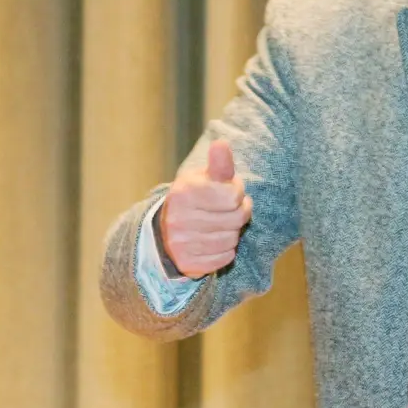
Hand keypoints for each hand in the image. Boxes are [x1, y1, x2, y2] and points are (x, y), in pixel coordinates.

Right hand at [160, 139, 253, 278]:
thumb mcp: (203, 177)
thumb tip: (222, 143)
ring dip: (233, 231)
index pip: (232, 195)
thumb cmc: (194, 199)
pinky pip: (225, 258)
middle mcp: (179, 219)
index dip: (237, 192)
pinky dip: (226, 250)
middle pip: (236, 219)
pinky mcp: (189, 264)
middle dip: (240, 212)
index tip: (231, 190)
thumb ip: (218, 164)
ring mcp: (182, 244)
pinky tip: (215, 240)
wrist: (167, 232)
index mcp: (183, 192)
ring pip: (232, 239)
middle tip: (231, 209)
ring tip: (222, 224)